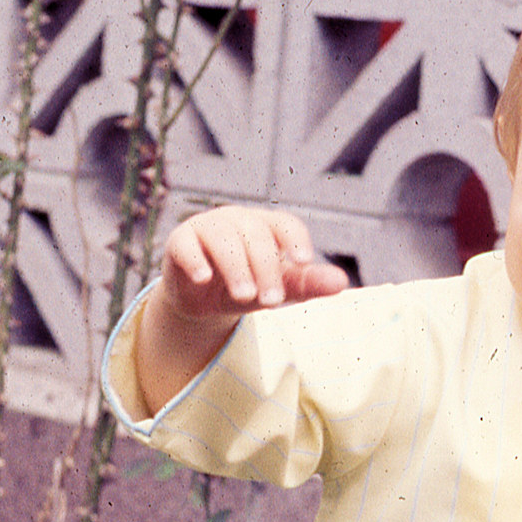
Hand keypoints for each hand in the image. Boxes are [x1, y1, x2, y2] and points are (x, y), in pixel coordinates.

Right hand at [137, 206, 348, 414]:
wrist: (202, 302)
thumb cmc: (248, 286)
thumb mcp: (278, 288)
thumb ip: (307, 283)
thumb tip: (342, 283)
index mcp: (266, 226)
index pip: (285, 224)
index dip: (294, 239)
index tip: (303, 261)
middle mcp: (238, 220)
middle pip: (256, 235)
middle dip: (267, 268)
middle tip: (273, 301)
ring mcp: (207, 227)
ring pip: (223, 238)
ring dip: (236, 268)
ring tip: (246, 296)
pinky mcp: (179, 242)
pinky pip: (185, 244)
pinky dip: (196, 260)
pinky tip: (204, 278)